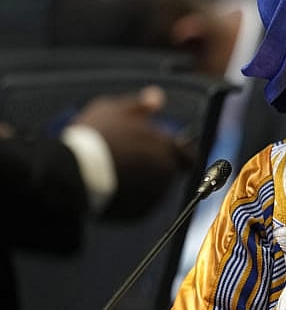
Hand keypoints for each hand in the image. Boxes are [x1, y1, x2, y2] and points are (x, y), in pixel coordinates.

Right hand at [70, 85, 194, 218]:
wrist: (72, 171)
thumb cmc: (93, 137)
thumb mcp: (113, 109)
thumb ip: (140, 105)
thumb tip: (157, 97)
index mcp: (166, 146)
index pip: (189, 154)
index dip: (179, 152)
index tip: (165, 151)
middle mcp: (166, 171)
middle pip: (169, 170)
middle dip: (155, 165)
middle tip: (129, 158)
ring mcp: (154, 194)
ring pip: (155, 187)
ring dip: (143, 180)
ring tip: (116, 170)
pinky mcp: (140, 212)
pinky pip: (141, 203)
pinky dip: (132, 196)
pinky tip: (112, 185)